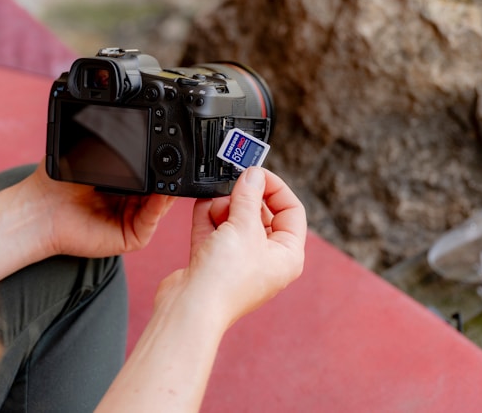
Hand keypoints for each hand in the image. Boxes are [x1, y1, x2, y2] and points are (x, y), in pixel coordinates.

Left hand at [19, 160, 174, 257]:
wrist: (39, 210)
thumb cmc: (59, 183)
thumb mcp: (90, 154)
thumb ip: (114, 145)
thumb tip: (136, 127)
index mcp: (122, 183)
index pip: (149, 173)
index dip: (160, 161)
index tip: (169, 145)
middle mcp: (129, 202)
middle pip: (160, 189)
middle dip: (169, 174)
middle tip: (177, 158)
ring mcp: (131, 220)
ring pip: (160, 205)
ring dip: (169, 189)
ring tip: (175, 172)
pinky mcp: (130, 238)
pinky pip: (150, 221)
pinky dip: (159, 207)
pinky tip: (162, 192)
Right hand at [157, 167, 306, 327]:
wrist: (189, 308)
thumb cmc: (225, 280)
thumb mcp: (244, 227)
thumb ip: (249, 196)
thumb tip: (253, 176)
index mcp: (287, 256)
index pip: (292, 212)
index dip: (276, 188)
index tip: (257, 173)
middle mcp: (266, 260)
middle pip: (261, 215)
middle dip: (244, 199)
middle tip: (232, 185)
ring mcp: (239, 261)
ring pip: (236, 221)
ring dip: (224, 208)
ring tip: (215, 204)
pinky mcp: (214, 262)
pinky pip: (215, 231)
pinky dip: (209, 217)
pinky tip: (203, 205)